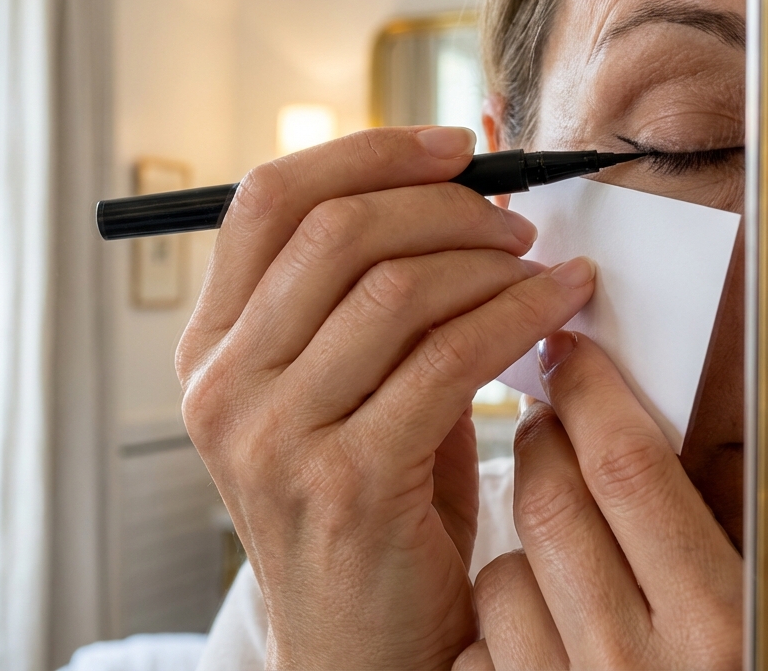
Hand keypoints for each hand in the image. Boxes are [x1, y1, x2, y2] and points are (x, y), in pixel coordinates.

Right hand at [176, 127, 596, 669]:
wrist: (358, 645)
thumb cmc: (366, 507)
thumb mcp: (346, 388)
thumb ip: (377, 290)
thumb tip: (456, 171)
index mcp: (209, 351)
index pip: (267, 202)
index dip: (366, 153)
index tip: (454, 147)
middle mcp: (223, 388)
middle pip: (334, 231)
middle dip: (445, 204)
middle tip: (514, 218)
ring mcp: (275, 438)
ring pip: (396, 288)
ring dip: (491, 260)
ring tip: (542, 267)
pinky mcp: (348, 483)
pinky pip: (451, 358)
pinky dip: (520, 315)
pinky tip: (559, 306)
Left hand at [453, 331, 742, 670]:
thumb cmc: (715, 666)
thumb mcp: (741, 615)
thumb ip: (708, 534)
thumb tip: (680, 419)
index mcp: (718, 625)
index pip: (631, 468)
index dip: (590, 393)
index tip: (570, 354)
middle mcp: (638, 662)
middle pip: (552, 498)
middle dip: (543, 440)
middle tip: (548, 417)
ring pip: (505, 564)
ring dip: (524, 542)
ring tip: (559, 550)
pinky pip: (484, 628)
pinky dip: (502, 614)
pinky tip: (539, 626)